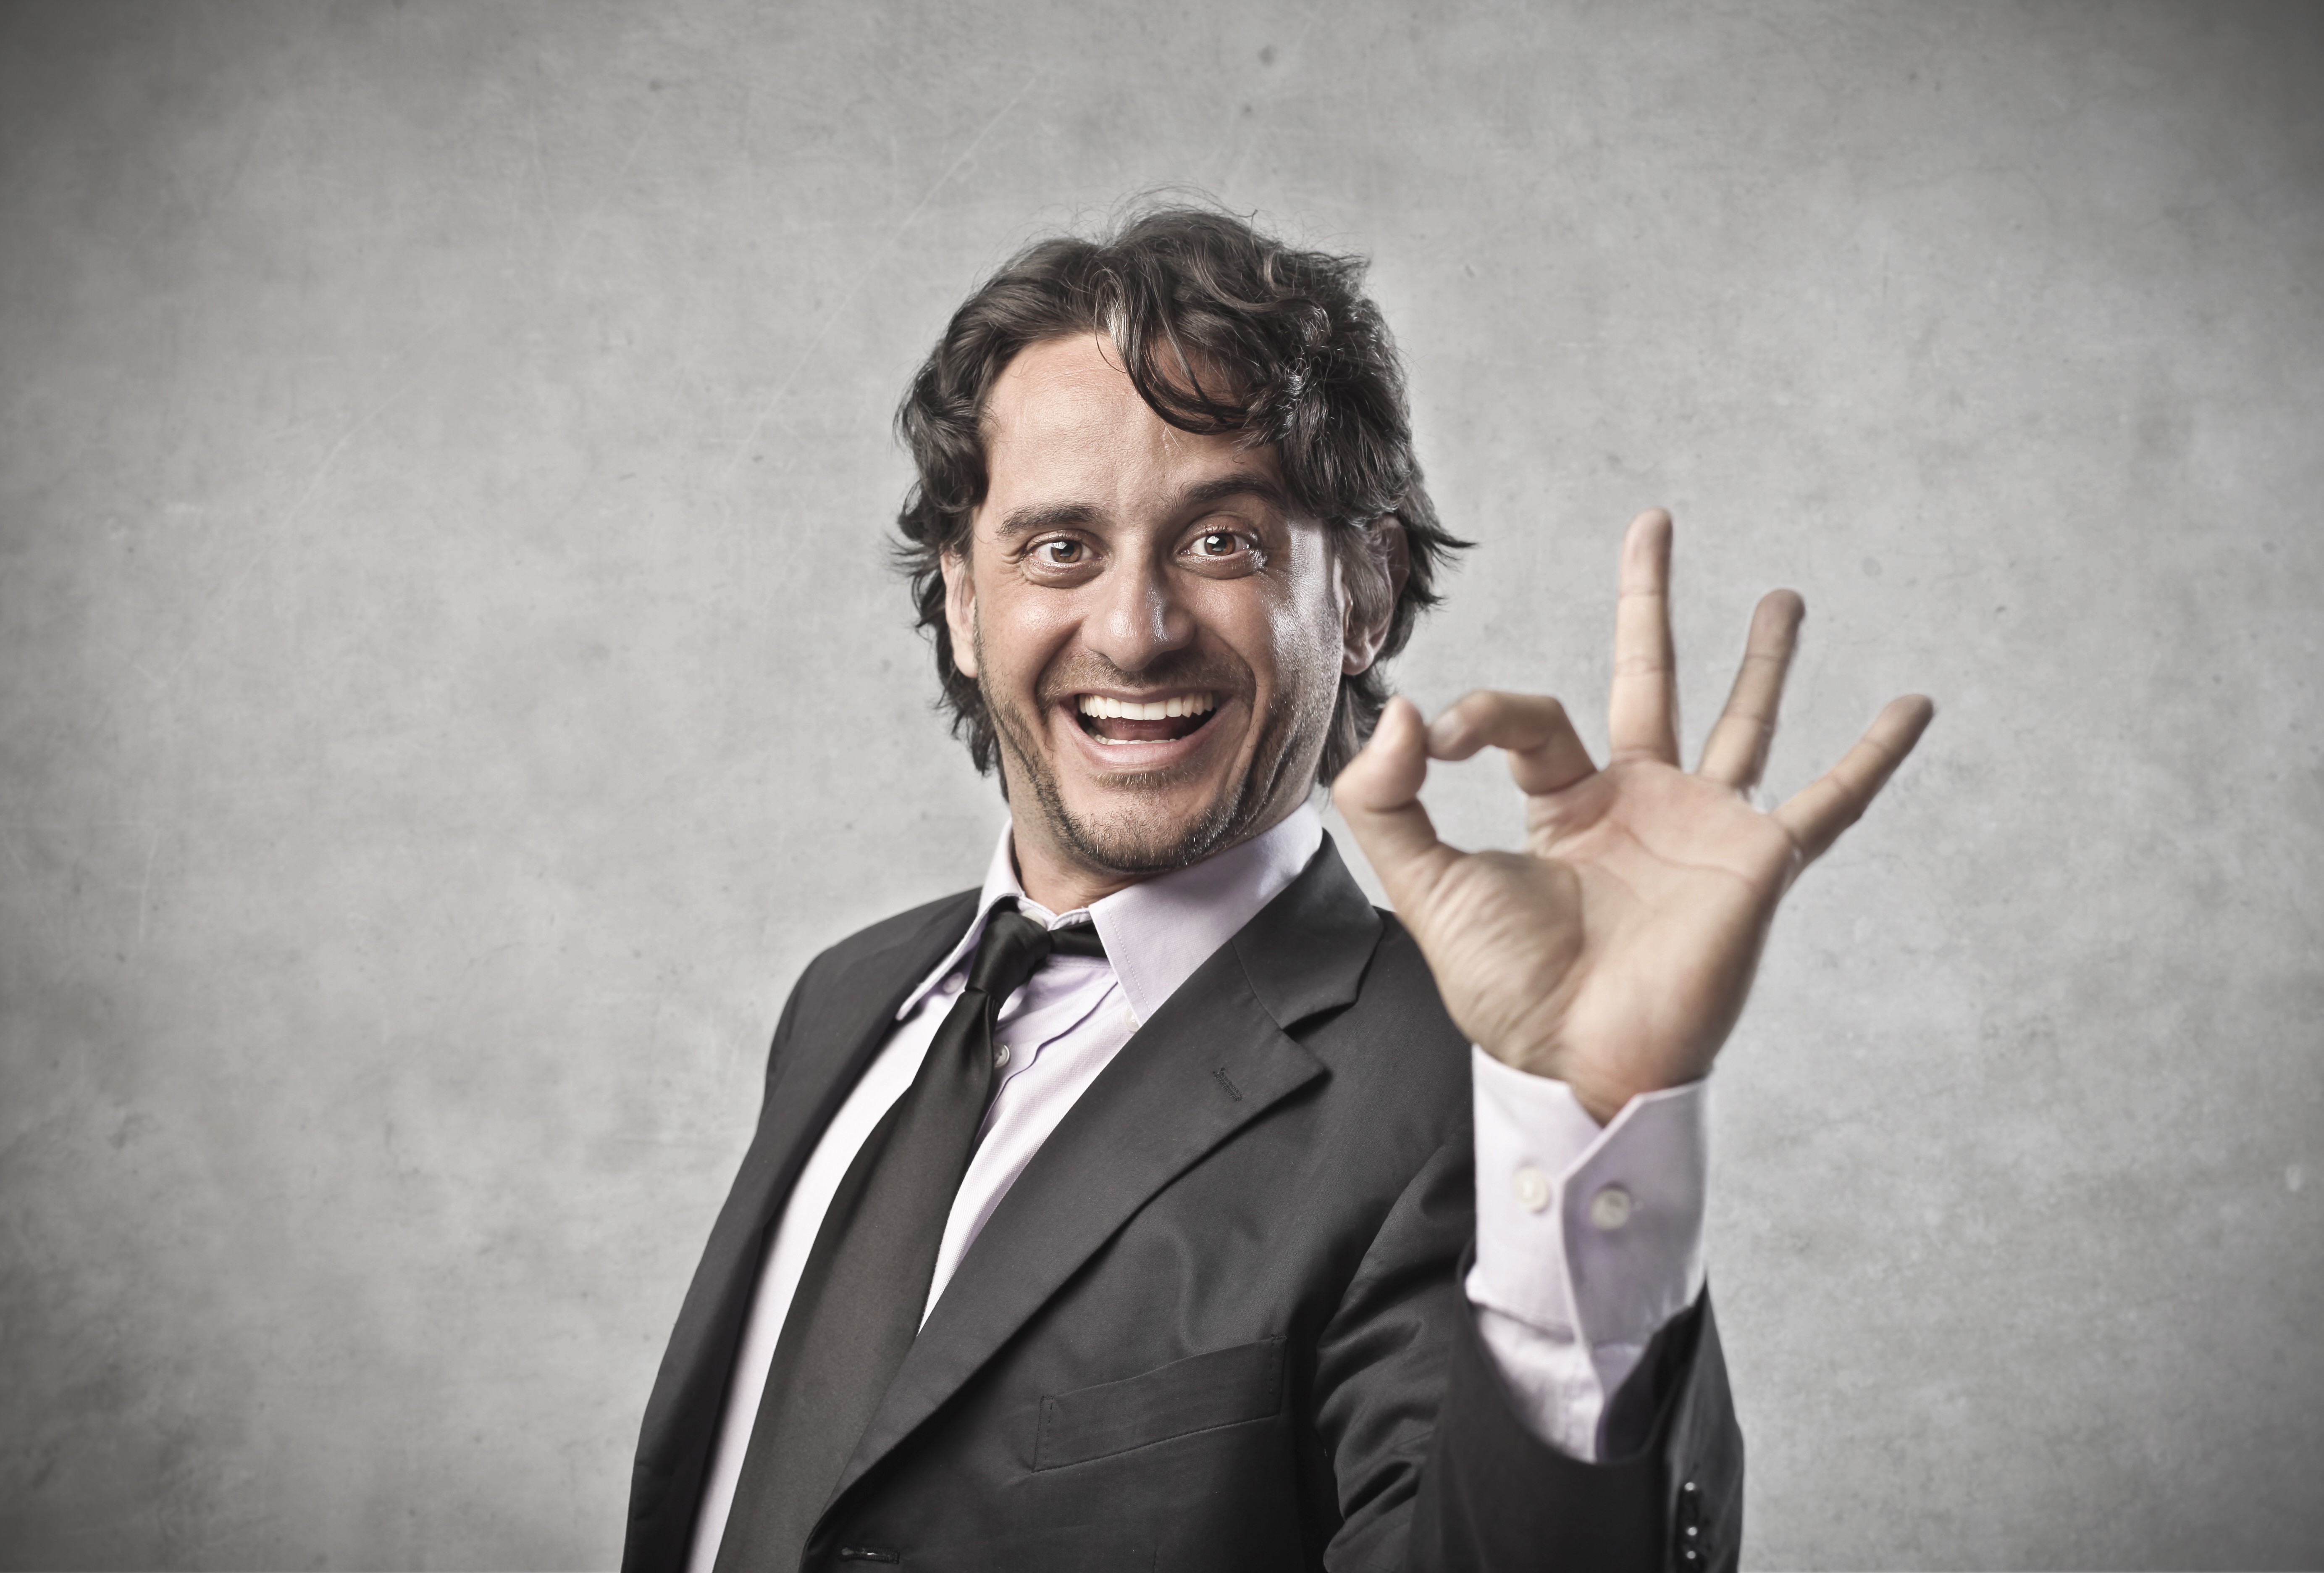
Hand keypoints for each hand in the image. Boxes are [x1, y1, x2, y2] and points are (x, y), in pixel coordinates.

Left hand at [1334, 510, 1932, 1123]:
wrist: (1575, 1061)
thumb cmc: (1507, 990)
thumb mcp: (1425, 884)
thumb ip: (1389, 799)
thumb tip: (1406, 712)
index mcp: (1565, 808)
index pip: (1532, 719)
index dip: (1483, 714)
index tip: (1442, 736)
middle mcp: (1639, 806)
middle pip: (1645, 678)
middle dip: (1648, 603)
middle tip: (1653, 524)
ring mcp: (1705, 828)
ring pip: (1741, 722)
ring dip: (1763, 660)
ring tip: (1782, 597)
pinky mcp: (1759, 860)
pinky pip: (1831, 800)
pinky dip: (1875, 755)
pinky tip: (1914, 705)